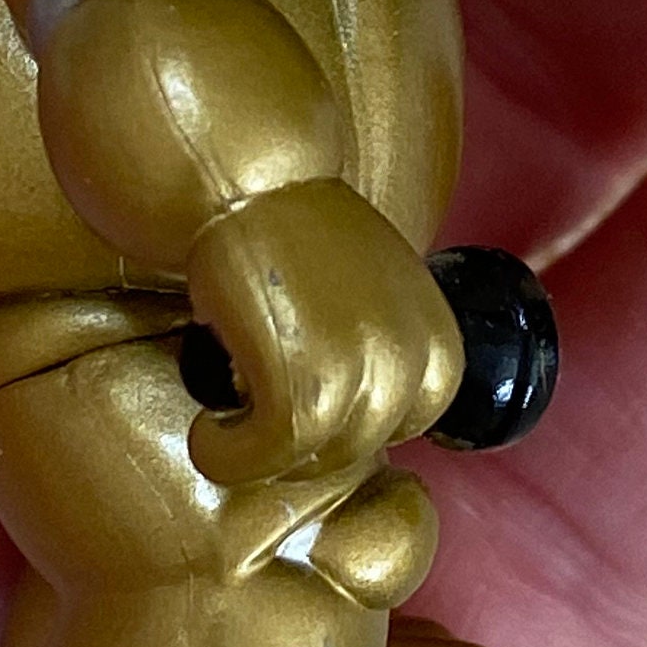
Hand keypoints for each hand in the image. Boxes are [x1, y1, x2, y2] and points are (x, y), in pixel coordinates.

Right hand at [184, 179, 465, 484]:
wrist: (252, 187)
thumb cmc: (297, 239)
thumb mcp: (373, 296)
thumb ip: (381, 352)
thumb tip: (358, 420)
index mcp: (437, 342)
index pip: (406, 423)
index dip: (346, 423)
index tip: (300, 402)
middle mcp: (412, 360)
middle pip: (356, 448)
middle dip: (301, 443)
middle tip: (251, 411)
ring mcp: (362, 372)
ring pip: (315, 459)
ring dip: (260, 458)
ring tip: (223, 426)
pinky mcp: (305, 382)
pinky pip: (272, 454)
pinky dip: (232, 457)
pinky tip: (209, 434)